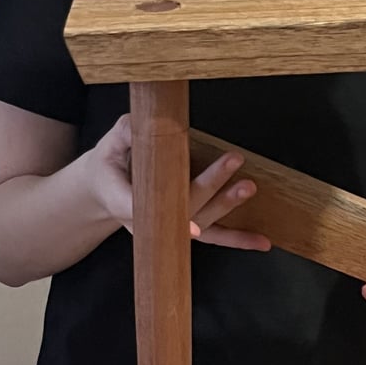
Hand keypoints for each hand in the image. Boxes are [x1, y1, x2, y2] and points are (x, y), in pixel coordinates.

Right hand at [88, 115, 270, 251]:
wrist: (103, 192)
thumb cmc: (110, 166)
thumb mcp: (110, 143)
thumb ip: (126, 133)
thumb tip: (142, 122)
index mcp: (124, 201)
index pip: (147, 209)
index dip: (169, 214)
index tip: (191, 226)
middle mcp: (150, 221)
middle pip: (182, 208)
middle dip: (209, 186)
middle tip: (231, 162)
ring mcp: (170, 228)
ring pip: (202, 221)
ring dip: (226, 206)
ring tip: (247, 187)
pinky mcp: (186, 228)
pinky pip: (214, 236)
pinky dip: (239, 238)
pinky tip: (261, 242)